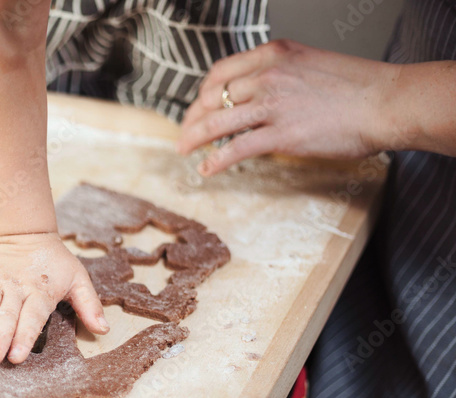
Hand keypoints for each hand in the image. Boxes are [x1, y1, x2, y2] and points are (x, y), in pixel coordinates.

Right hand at [0, 233, 108, 364]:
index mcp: (41, 292)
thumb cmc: (52, 259)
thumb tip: (103, 329)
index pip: (33, 317)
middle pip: (7, 315)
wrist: (23, 229)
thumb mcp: (77, 278)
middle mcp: (17, 288)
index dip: (25, 336)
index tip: (18, 356)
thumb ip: (89, 304)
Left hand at [177, 39, 399, 174]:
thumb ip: (282, 74)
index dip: (203, 91)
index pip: (221, 71)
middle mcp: (268, 75)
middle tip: (186, 132)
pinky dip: (215, 161)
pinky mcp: (281, 135)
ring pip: (217, 122)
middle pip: (213, 97)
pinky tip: (206, 169)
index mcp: (275, 55)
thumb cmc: (358, 87)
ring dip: (194, 138)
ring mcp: (273, 105)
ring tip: (184, 149)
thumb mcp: (311, 64)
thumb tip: (260, 94)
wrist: (387, 102)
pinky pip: (235, 149)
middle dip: (193, 117)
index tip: (198, 105)